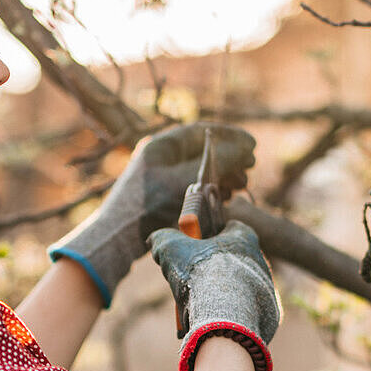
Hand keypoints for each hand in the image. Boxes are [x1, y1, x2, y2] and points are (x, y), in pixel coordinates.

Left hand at [49, 123, 254, 306]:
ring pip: (201, 170)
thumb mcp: (186, 181)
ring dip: (224, 174)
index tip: (252, 143)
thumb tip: (243, 148)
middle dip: (230, 157)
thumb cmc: (149, 206)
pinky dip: (213, 189)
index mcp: (162, 146)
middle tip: (251, 165)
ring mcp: (164, 177)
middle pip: (203, 151)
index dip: (230, 136)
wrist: (117, 238)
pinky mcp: (166, 197)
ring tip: (242, 184)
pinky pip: (195, 186)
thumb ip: (216, 162)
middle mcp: (163, 158)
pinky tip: (226, 197)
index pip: (201, 132)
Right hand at [149, 221, 280, 370]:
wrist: (227, 317)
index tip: (196, 244)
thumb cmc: (202, 275)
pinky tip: (214, 318)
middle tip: (193, 280)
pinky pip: (247, 308)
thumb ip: (162, 238)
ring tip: (201, 304)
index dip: (211, 234)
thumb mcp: (172, 249)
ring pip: (239, 285)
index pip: (230, 227)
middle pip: (233, 258)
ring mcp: (267, 286)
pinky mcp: (268, 311)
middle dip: (214, 267)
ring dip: (222, 292)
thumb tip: (155, 239)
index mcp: (243, 237)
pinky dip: (232, 312)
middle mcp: (260, 259)